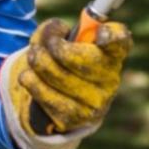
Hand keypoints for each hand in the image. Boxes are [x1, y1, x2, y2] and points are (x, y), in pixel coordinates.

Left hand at [18, 17, 132, 133]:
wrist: (56, 99)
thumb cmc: (61, 60)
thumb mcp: (59, 39)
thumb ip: (56, 30)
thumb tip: (55, 30)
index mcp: (111, 54)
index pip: (120, 42)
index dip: (113, 36)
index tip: (100, 32)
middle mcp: (109, 79)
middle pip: (82, 59)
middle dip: (55, 46)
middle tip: (45, 43)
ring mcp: (94, 102)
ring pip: (58, 75)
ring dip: (38, 61)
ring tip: (34, 56)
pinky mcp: (74, 118)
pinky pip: (45, 94)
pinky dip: (31, 81)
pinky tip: (28, 76)